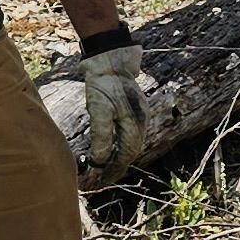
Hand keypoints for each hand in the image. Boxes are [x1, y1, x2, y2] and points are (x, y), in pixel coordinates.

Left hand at [75, 39, 146, 176]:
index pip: (126, 155)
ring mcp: (139, 114)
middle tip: (101, 178)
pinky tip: (110, 147)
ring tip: (105, 167)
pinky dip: (119, 145)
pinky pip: (128, 134)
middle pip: (131, 152)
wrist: (110, 59)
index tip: (101, 180)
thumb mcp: (98, 111)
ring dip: (118, 157)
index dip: (114, 170)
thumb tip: (99, 161)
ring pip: (130, 143)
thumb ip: (101, 138)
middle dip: (117, 166)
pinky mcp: (132, 108)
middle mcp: (141, 121)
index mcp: (135, 124)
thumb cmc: (103, 84)